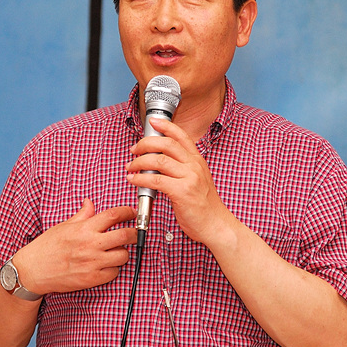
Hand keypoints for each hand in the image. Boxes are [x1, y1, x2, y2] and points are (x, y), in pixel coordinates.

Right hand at [14, 199, 136, 295]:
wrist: (33, 270)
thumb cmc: (46, 247)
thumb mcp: (63, 226)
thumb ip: (81, 215)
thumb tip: (89, 203)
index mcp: (84, 228)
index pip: (114, 215)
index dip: (127, 212)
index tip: (131, 213)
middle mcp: (91, 244)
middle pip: (125, 235)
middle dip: (134, 232)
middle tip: (133, 232)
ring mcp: (92, 263)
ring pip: (123, 256)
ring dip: (123, 252)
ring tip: (116, 251)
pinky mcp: (91, 279)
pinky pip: (114, 273)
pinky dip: (113, 269)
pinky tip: (106, 265)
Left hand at [126, 116, 233, 244]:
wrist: (216, 225)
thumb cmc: (204, 205)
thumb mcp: (197, 179)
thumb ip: (182, 168)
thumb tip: (158, 161)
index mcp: (197, 161)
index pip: (181, 135)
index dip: (166, 126)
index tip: (153, 121)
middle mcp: (194, 165)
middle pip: (166, 144)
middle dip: (145, 143)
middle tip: (134, 149)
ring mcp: (189, 177)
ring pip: (158, 160)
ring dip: (139, 162)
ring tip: (130, 167)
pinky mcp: (182, 192)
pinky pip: (156, 180)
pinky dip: (140, 178)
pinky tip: (134, 179)